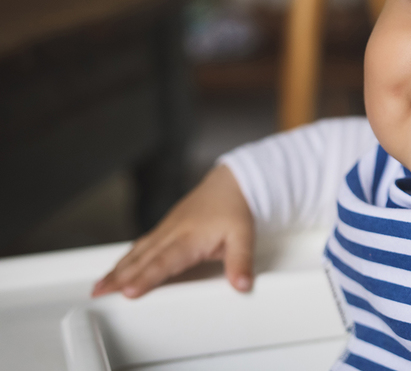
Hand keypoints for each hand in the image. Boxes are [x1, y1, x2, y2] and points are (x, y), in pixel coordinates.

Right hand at [92, 164, 253, 298]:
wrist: (230, 184)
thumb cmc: (234, 209)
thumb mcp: (245, 236)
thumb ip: (241, 262)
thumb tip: (242, 285)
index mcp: (191, 237)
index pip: (165, 261)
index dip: (146, 277)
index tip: (129, 291)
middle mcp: (173, 233)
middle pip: (143, 258)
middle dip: (119, 277)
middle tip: (98, 293)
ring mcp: (166, 230)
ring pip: (137, 252)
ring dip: (117, 269)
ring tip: (99, 286)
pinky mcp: (163, 229)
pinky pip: (141, 245)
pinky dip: (125, 259)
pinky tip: (116, 270)